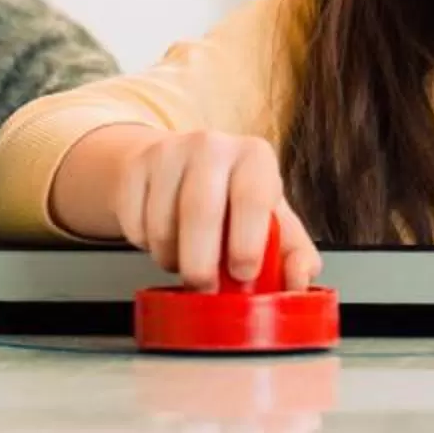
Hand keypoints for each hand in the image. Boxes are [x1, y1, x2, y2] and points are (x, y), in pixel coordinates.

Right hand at [89, 127, 323, 292]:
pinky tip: (164, 241)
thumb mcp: (272, 222)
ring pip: (162, 224)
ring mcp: (168, 152)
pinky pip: (135, 225)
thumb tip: (299, 279)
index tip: (244, 274)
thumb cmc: (233, 201)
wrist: (179, 168)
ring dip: (172, 258)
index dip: (248, 242)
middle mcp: (212, 145)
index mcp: (254, 156)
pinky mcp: (134, 168)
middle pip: (200, 209)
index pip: (253, 196)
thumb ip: (294, 254)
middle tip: (205, 287)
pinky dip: (147, 247)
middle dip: (201, 262)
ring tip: (187, 259)